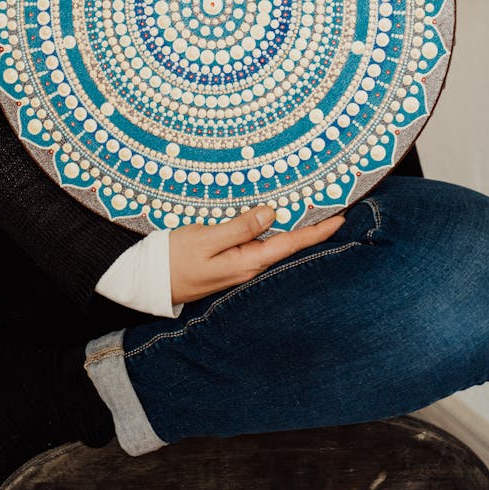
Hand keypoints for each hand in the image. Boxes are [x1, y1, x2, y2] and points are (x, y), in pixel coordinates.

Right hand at [168, 205, 345, 304]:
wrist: (147, 280)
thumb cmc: (173, 259)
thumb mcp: (205, 239)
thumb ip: (240, 228)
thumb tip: (272, 214)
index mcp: (246, 262)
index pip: (290, 244)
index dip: (317, 231)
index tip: (341, 217)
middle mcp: (248, 267)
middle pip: (287, 245)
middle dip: (311, 229)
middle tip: (334, 209)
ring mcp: (238, 266)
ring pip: (273, 245)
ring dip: (292, 230)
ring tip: (313, 212)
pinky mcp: (228, 262)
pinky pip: (257, 245)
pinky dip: (271, 232)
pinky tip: (275, 222)